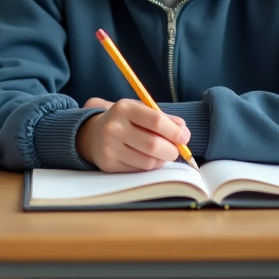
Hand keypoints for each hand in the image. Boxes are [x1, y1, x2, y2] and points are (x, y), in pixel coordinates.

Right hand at [75, 97, 190, 172]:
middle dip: (172, 150)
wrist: (94, 134)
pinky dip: (149, 166)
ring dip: (161, 160)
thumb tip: (183, 132)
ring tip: (161, 154)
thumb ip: (164, 119)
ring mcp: (109, 147)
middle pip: (153, 144)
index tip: (184, 137)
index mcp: (124, 108)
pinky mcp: (109, 165)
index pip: (156, 121)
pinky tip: (146, 158)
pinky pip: (139, 170)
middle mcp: (114, 127)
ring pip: (148, 161)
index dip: (174, 131)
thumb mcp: (141, 111)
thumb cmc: (125, 121)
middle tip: (175, 150)